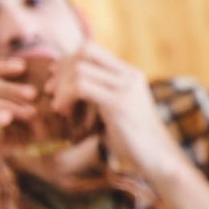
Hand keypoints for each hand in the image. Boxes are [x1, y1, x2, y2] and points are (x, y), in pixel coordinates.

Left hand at [47, 42, 183, 179]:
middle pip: (85, 51)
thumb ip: (101, 95)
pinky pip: (81, 87)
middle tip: (51, 91)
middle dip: (62, 69)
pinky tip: (64, 112)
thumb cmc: (134, 141)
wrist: (158, 158)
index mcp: (130, 75)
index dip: (68, 60)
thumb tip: (71, 88)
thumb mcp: (117, 111)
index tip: (56, 79)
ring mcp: (126, 88)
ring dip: (61, 87)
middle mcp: (130, 76)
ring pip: (80, 68)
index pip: (92, 49)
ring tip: (59, 107)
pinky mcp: (119, 103)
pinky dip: (66, 97)